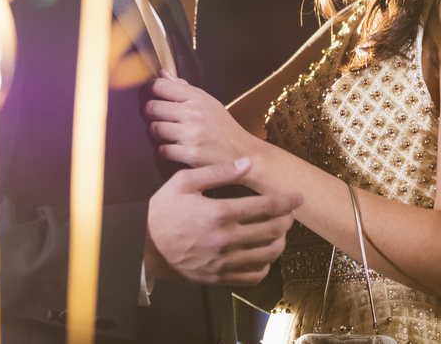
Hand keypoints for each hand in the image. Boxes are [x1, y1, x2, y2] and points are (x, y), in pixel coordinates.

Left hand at [144, 72, 252, 167]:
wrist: (242, 152)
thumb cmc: (224, 127)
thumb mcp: (209, 102)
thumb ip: (184, 88)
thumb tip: (163, 74)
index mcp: (198, 98)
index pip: (162, 86)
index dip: (152, 89)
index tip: (152, 93)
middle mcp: (194, 114)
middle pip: (153, 108)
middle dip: (150, 112)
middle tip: (155, 116)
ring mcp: (191, 134)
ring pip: (155, 129)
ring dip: (156, 132)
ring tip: (164, 132)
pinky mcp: (190, 154)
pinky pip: (162, 150)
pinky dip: (164, 150)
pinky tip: (172, 147)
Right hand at [145, 157, 301, 286]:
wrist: (142, 248)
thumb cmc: (162, 212)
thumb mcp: (184, 182)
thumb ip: (217, 172)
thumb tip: (246, 164)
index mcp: (219, 213)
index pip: (265, 206)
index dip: (287, 201)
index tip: (298, 197)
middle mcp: (225, 239)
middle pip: (273, 230)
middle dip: (287, 219)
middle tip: (289, 212)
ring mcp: (223, 261)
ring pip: (268, 255)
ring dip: (280, 241)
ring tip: (279, 232)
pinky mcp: (219, 277)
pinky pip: (253, 276)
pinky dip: (265, 265)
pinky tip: (263, 255)